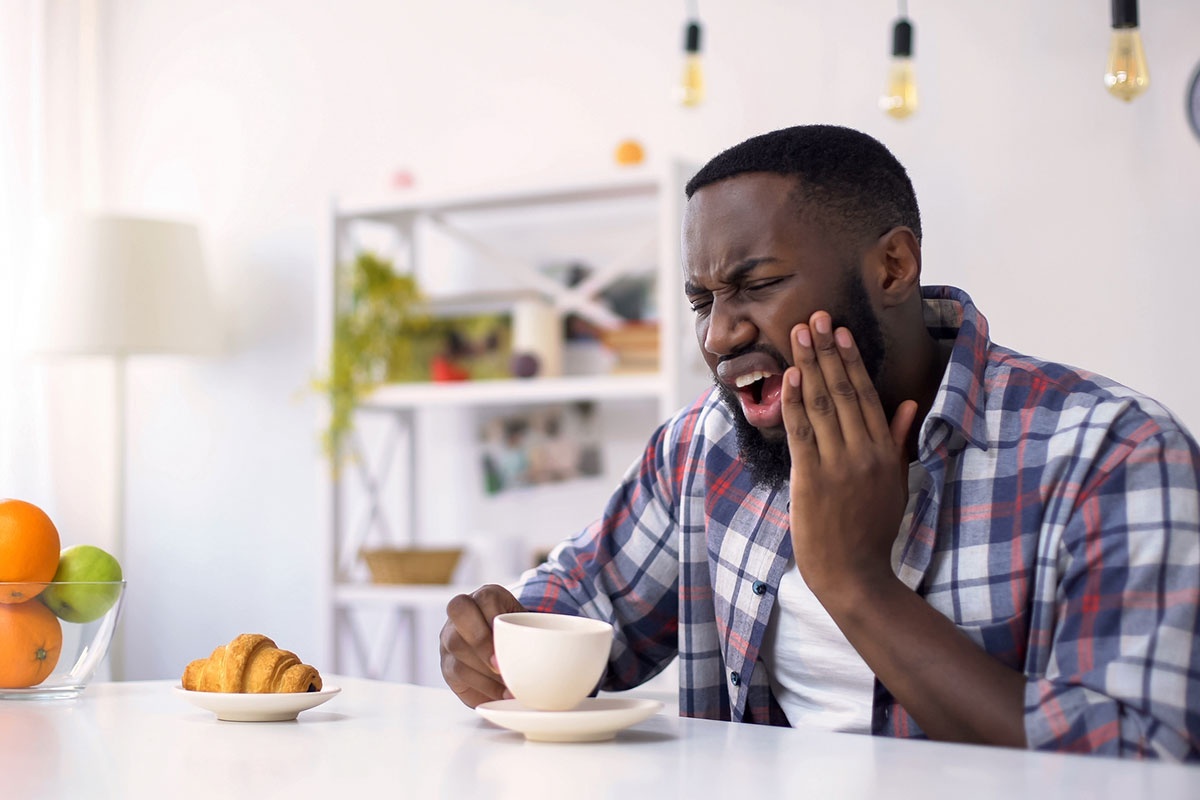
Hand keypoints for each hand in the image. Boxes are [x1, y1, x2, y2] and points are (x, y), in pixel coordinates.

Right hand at [439, 584, 526, 706]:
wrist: (505, 652)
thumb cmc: (520, 636)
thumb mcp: (529, 627)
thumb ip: (538, 632)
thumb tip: (559, 651)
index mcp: (486, 596)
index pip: (485, 598)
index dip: (495, 619)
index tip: (510, 645)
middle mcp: (462, 612)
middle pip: (458, 612)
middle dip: (480, 641)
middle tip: (500, 666)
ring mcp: (449, 636)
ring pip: (456, 647)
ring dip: (482, 670)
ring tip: (507, 687)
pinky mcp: (446, 662)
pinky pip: (456, 673)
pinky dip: (480, 686)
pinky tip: (499, 694)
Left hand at [782, 311, 917, 604]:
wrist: (853, 573)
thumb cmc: (873, 528)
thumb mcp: (896, 482)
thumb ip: (898, 439)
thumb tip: (909, 403)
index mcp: (884, 452)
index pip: (865, 395)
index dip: (850, 360)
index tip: (840, 331)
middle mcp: (864, 453)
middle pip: (843, 391)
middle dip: (827, 352)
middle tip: (814, 317)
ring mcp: (838, 465)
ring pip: (821, 405)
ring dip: (808, 366)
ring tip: (798, 335)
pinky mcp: (811, 479)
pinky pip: (801, 432)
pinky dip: (794, 402)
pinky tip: (788, 377)